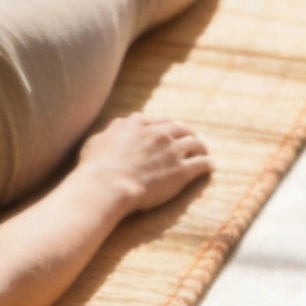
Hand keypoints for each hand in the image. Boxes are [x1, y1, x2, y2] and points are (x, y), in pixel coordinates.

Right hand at [74, 114, 211, 211]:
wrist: (107, 185)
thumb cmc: (95, 167)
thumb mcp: (96, 141)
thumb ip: (110, 133)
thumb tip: (115, 130)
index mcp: (136, 125)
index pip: (156, 120)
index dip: (164, 125)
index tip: (167, 130)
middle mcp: (157, 133)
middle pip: (180, 128)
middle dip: (186, 133)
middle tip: (190, 139)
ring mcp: (172, 151)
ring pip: (195, 143)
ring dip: (200, 146)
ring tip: (203, 152)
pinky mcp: (182, 171)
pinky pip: (201, 164)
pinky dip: (207, 164)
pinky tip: (209, 167)